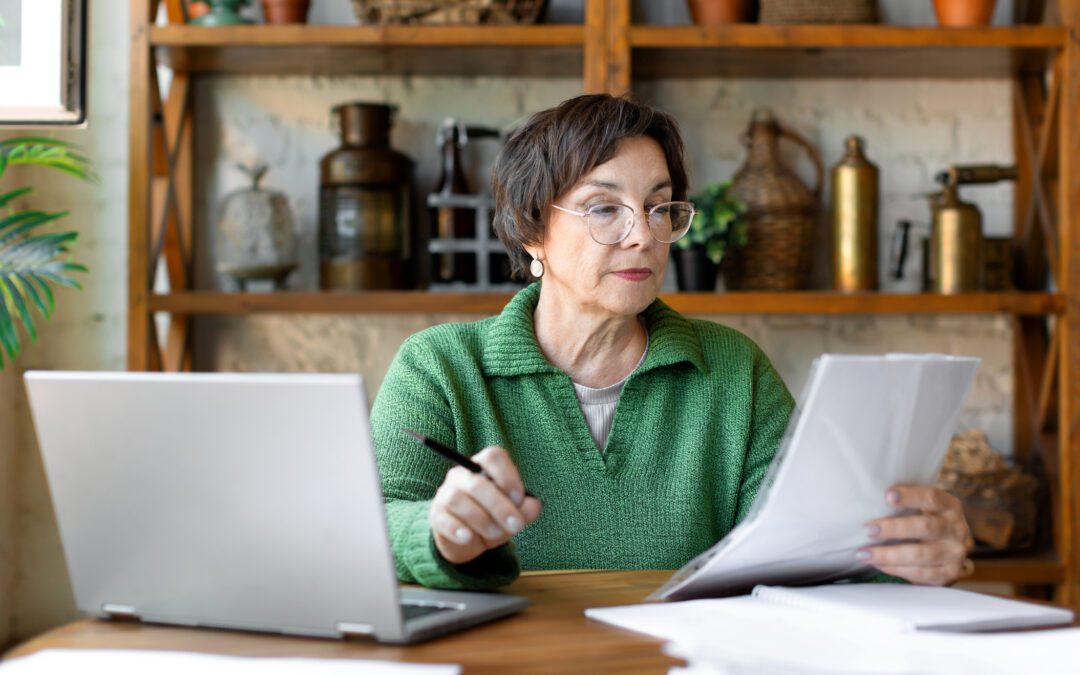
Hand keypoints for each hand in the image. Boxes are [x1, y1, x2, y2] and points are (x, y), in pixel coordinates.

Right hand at [429, 445, 541, 564]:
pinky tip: (468, 537)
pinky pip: (443, 518)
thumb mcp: (513, 515)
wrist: (467, 541)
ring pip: (458, 499)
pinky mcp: (436, 515)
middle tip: (516, 525)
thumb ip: (526, 509)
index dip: (508, 476)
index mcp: (483, 467)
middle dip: (500, 506)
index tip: (519, 498)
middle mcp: (461, 475)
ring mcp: (445, 494)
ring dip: (481, 519)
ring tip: (494, 533)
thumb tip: (533, 504)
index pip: (493, 457)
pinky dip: (457, 528)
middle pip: (478, 483)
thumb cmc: (492, 519)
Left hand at [859, 484, 973, 585]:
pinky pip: (920, 573)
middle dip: (893, 528)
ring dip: (888, 554)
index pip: (931, 497)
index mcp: (949, 506)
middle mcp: (956, 529)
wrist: (949, 548)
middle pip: (924, 527)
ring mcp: (955, 553)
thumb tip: (869, 496)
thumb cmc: (925, 520)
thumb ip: (905, 501)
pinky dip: (895, 569)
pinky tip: (878, 564)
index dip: (910, 496)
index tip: (887, 495)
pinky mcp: (949, 574)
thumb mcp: (923, 506)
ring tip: (863, 553)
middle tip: (868, 529)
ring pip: (920, 554)